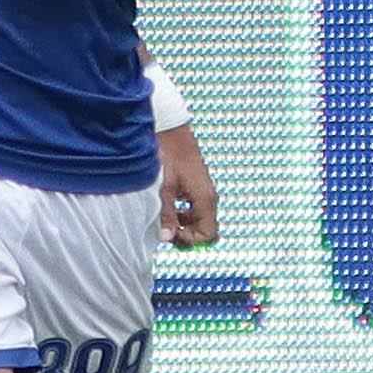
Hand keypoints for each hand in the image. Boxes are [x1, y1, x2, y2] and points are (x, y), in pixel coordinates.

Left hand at [156, 121, 219, 248]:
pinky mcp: (196, 186)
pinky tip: (166, 206)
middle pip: (204, 228)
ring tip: (163, 218)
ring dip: (182, 223)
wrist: (171, 133)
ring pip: (198, 219)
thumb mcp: (165, 189)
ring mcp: (203, 192)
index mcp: (205, 200)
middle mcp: (209, 197)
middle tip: (165, 229)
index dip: (191, 239)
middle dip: (185, 233)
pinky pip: (193, 208)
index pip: (208, 234)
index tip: (172, 234)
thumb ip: (167, 214)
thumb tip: (166, 238)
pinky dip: (181, 212)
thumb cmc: (169, 158)